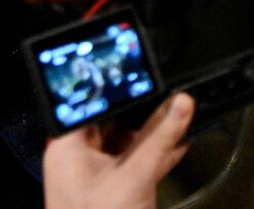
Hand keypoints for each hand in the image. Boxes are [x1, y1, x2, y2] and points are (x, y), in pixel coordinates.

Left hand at [43, 92, 193, 208]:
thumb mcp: (134, 175)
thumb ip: (161, 136)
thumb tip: (182, 102)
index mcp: (69, 148)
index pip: (89, 102)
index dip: (114, 83)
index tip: (140, 67)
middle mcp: (80, 156)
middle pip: (113, 117)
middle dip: (144, 105)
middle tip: (170, 87)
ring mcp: (99, 173)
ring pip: (129, 137)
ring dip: (156, 127)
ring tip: (183, 109)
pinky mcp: (117, 187)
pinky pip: (140, 157)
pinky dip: (160, 148)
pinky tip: (182, 139)